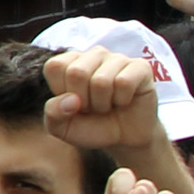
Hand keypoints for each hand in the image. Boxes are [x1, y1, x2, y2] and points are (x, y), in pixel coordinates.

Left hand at [45, 46, 164, 153]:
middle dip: (84, 100)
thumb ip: (53, 113)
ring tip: (108, 104)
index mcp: (69, 61)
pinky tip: (124, 101)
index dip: (62, 92)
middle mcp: (93, 54)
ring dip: (103, 103)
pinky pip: (124, 82)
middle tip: (93, 106)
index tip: (74, 103)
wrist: (125, 139)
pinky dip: (122, 100)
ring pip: (101, 81)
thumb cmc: (91, 127)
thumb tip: (72, 99)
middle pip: (77, 73)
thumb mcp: (62, 128)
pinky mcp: (140, 67)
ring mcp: (117, 58)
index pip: (54, 67)